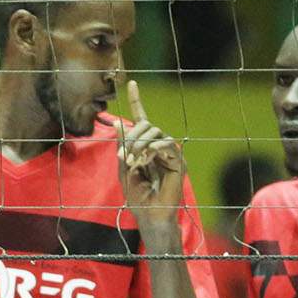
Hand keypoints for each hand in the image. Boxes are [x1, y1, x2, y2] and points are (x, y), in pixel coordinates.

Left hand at [115, 81, 187, 229]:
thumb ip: (123, 147)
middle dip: (133, 137)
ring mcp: (170, 153)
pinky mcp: (180, 162)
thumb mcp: (124, 168)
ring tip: (134, 162)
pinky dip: (154, 150)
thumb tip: (118, 122)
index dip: (136, 100)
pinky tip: (147, 160)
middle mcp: (159, 146)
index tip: (131, 83)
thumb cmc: (137, 196)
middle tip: (124, 156)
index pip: (142, 119)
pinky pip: (168, 145)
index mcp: (145, 146)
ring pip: (156, 133)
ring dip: (141, 145)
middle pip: (147, 125)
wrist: (150, 215)